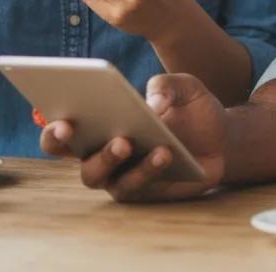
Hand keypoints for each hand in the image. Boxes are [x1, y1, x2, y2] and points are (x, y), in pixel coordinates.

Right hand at [40, 73, 225, 201]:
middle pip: (78, 161)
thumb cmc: (191, 108)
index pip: (64, 134)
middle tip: (79, 128)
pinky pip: (139, 185)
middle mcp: (105, 156)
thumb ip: (166, 84)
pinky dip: (149, 168)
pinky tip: (164, 151)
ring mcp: (123, 177)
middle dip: (71, 146)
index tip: (60, 117)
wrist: (222, 135)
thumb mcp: (184, 86)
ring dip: (110, 158)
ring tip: (128, 140)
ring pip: (102, 177)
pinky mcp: (147, 191)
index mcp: (103, 127)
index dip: (54, 129)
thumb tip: (151, 103)